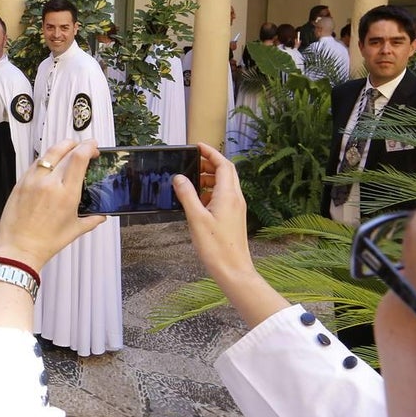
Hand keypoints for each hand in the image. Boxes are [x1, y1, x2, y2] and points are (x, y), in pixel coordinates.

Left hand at [0, 139, 104, 273]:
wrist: (18, 249)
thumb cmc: (45, 243)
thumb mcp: (74, 231)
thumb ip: (91, 220)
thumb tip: (102, 215)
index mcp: (66, 193)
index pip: (79, 158)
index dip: (88, 147)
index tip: (93, 146)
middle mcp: (49, 183)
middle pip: (64, 150)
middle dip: (77, 145)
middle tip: (83, 148)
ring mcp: (32, 181)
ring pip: (48, 153)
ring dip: (61, 148)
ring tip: (68, 151)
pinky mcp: (20, 183)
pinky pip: (35, 164)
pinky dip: (46, 159)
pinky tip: (50, 164)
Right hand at [172, 143, 287, 326]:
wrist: (233, 269)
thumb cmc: (216, 247)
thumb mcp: (196, 219)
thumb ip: (187, 195)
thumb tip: (179, 178)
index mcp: (229, 195)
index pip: (223, 164)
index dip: (211, 152)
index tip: (197, 146)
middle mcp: (235, 199)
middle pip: (226, 172)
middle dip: (210, 163)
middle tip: (192, 162)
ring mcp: (236, 208)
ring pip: (225, 184)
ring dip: (210, 178)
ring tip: (191, 181)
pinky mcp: (233, 217)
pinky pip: (224, 197)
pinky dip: (211, 191)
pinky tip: (198, 200)